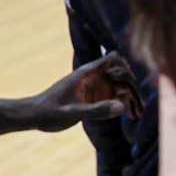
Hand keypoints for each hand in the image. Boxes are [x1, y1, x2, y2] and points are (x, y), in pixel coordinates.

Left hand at [21, 53, 144, 132]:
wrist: (34, 117)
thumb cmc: (49, 111)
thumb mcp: (71, 112)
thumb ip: (96, 110)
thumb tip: (122, 107)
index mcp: (87, 73)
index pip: (113, 59)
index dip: (125, 67)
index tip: (129, 84)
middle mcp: (95, 78)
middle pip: (122, 74)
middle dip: (133, 88)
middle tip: (140, 105)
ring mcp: (96, 88)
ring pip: (122, 87)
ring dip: (132, 98)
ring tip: (139, 113)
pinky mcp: (96, 98)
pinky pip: (116, 98)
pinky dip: (125, 105)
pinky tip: (131, 116)